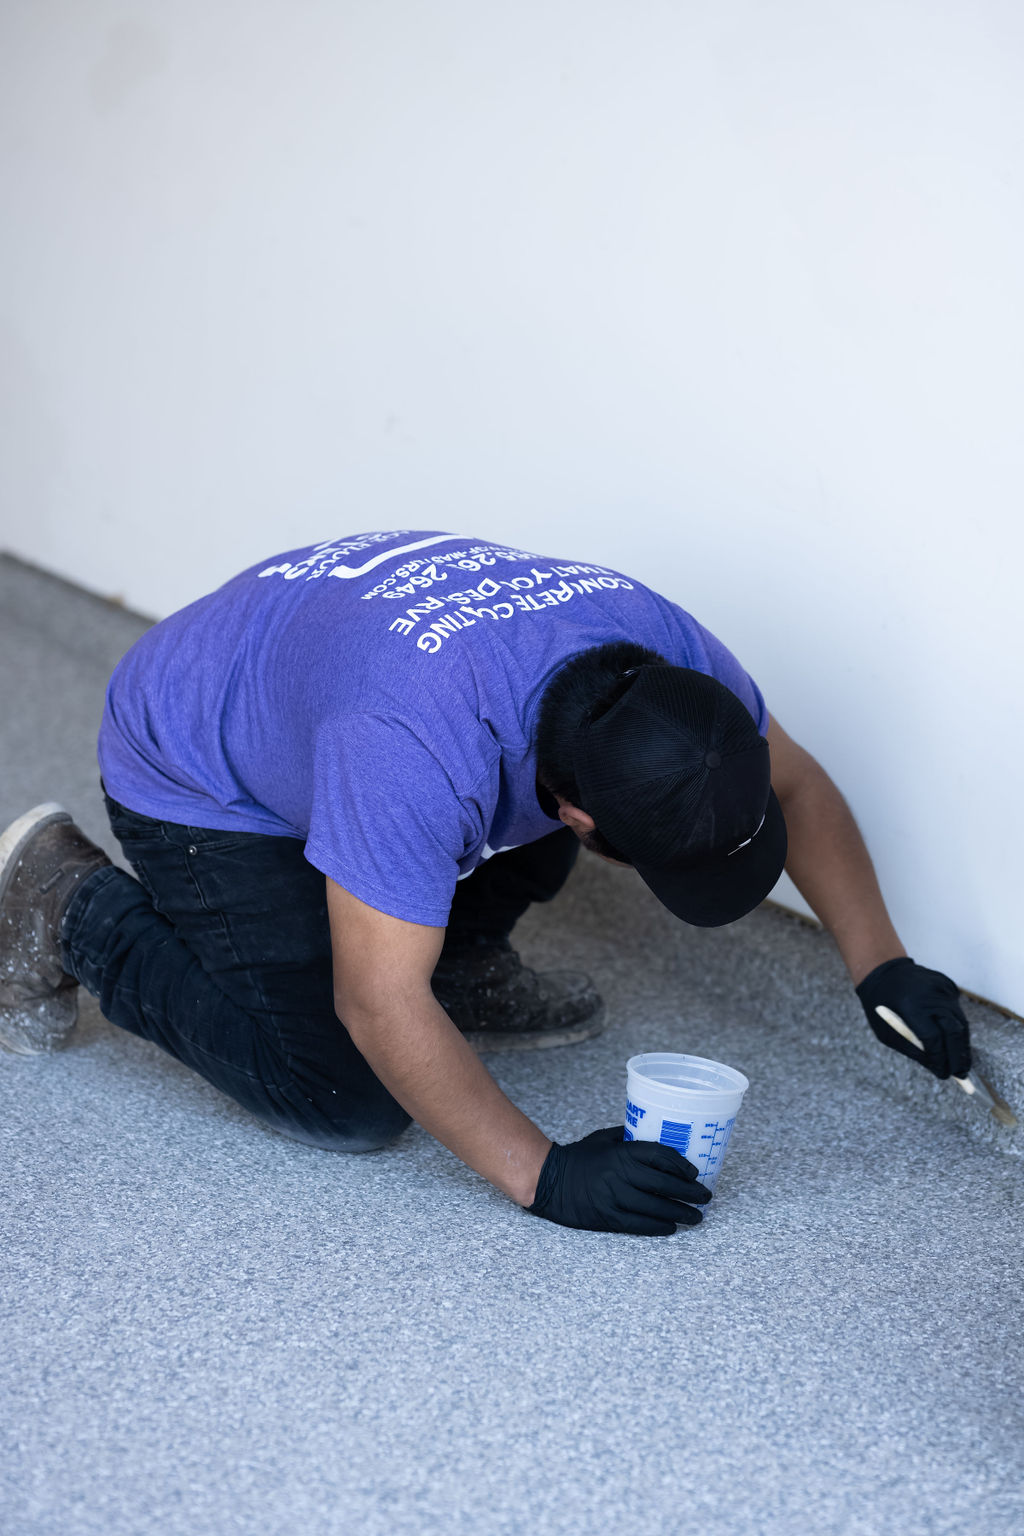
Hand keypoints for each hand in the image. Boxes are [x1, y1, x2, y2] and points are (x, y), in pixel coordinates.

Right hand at [527, 1126, 711, 1234]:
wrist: (549, 1181)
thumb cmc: (577, 1157)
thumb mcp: (603, 1139)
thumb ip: (629, 1137)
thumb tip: (655, 1134)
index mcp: (621, 1152)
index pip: (660, 1156)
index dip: (681, 1165)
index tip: (694, 1173)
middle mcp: (621, 1174)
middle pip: (664, 1184)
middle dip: (689, 1192)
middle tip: (706, 1197)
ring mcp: (615, 1197)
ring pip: (656, 1207)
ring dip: (680, 1213)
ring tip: (696, 1217)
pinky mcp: (608, 1217)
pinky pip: (639, 1224)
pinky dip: (658, 1227)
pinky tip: (671, 1227)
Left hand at [855, 957, 971, 1078]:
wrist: (884, 970)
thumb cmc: (881, 1006)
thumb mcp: (886, 1032)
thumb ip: (913, 1051)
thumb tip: (939, 1069)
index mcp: (911, 1006)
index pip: (933, 1039)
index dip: (941, 1059)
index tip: (945, 1074)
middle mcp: (931, 995)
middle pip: (953, 1030)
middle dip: (959, 1055)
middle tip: (962, 1074)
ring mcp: (942, 988)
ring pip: (960, 1021)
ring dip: (961, 1044)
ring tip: (962, 1063)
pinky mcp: (948, 986)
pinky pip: (956, 1010)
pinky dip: (956, 1026)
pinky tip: (952, 1038)